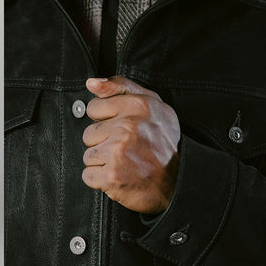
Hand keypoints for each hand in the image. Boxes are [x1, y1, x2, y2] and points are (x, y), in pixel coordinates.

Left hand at [82, 76, 179, 213]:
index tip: (119, 128)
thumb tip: (91, 83)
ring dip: (102, 162)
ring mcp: (118, 152)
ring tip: (123, 163)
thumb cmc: (163, 143)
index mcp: (138, 106)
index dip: (105, 120)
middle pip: (89, 133)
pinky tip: (119, 176)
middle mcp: (128, 127)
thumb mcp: (151, 105)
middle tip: (125, 149)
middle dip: (103, 142)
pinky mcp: (112, 176)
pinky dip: (100, 180)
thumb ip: (120, 87)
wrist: (178, 182)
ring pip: (88, 155)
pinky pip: (88, 175)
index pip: (93, 107)